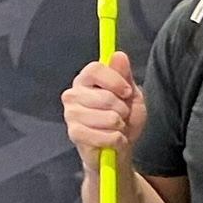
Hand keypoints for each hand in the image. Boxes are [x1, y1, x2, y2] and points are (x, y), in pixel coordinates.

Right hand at [62, 51, 145, 170]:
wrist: (119, 147)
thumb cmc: (124, 118)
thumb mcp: (130, 95)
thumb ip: (124, 75)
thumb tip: (119, 55)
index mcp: (86, 79)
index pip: (96, 69)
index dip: (115, 81)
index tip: (127, 92)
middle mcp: (74, 93)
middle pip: (105, 96)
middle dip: (122, 110)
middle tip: (121, 116)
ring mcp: (71, 113)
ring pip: (108, 118)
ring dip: (120, 126)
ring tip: (116, 128)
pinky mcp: (74, 133)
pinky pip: (105, 136)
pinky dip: (116, 140)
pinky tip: (113, 140)